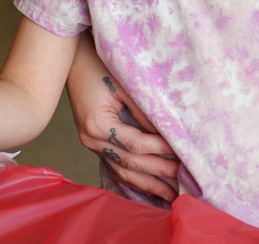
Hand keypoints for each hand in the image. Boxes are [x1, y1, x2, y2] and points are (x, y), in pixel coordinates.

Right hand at [66, 33, 180, 201]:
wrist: (74, 62)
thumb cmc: (100, 66)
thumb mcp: (126, 84)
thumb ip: (145, 110)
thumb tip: (170, 132)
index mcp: (97, 124)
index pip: (136, 144)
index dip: (161, 149)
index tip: (183, 152)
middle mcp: (91, 139)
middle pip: (129, 162)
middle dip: (159, 172)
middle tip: (184, 179)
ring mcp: (90, 144)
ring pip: (121, 171)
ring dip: (147, 184)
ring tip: (170, 196)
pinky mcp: (94, 143)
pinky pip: (114, 166)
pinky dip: (132, 178)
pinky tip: (148, 187)